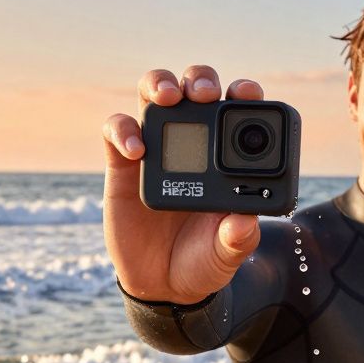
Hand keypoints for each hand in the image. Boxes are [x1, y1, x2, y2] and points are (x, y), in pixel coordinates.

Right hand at [102, 66, 266, 303]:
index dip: (244, 92)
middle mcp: (193, 141)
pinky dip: (123, 130)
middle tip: (206, 92)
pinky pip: (116, 130)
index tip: (248, 92)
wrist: (163, 284)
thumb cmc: (203, 260)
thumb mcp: (227, 254)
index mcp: (227, 154)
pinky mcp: (122, 163)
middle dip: (201, 79)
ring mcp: (156, 148)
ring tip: (169, 97)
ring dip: (160, 83)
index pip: (237, 110)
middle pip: (195, 89)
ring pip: (153, 94)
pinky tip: (137, 150)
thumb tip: (246, 221)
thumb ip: (238, 239)